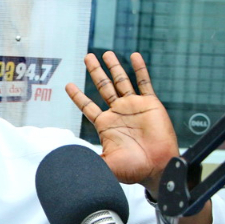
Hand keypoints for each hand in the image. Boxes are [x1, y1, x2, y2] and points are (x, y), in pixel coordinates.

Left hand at [65, 52, 178, 196]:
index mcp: (105, 125)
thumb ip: (88, 161)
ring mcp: (134, 107)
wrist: (157, 167)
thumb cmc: (133, 169)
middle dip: (95, 72)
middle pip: (103, 87)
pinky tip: (134, 56)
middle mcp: (118, 113)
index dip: (77, 96)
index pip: (87, 106)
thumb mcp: (105, 164)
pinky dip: (139, 69)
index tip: (68, 85)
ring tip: (106, 53)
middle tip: (87, 57)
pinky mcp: (150, 104)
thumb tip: (67, 163)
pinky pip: (144, 83)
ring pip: (121, 81)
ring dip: (114, 67)